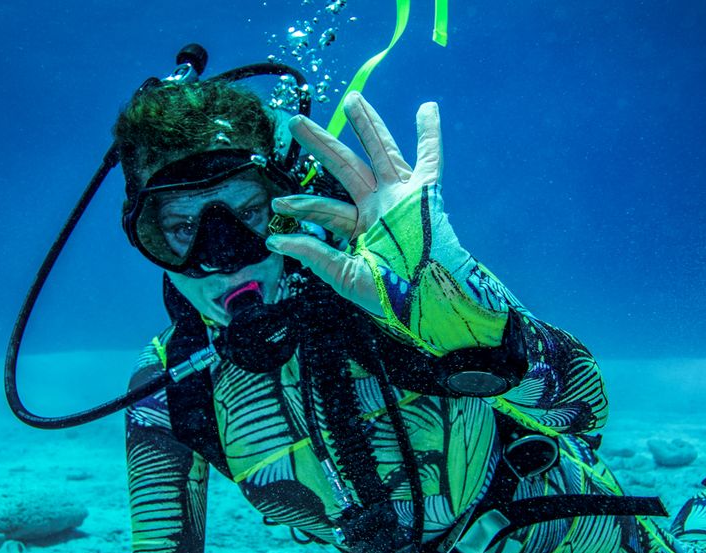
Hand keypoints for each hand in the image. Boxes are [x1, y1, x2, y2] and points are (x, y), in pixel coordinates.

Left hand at [267, 91, 442, 315]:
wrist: (430, 300)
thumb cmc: (394, 295)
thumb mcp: (346, 276)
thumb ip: (315, 255)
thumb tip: (275, 240)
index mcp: (361, 228)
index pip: (325, 209)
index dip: (301, 206)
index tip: (278, 206)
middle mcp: (379, 207)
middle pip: (345, 166)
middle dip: (321, 144)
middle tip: (296, 121)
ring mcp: (401, 197)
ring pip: (381, 152)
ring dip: (367, 125)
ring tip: (352, 99)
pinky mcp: (425, 194)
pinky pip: (430, 158)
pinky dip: (429, 134)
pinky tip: (427, 107)